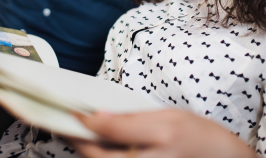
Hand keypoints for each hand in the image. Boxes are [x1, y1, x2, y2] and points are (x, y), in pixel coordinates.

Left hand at [67, 109, 256, 157]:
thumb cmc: (199, 138)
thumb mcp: (166, 120)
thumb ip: (129, 122)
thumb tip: (96, 118)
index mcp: (150, 148)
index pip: (102, 139)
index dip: (82, 124)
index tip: (70, 112)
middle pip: (97, 157)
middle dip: (78, 140)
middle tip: (66, 123)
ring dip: (87, 149)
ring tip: (78, 131)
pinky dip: (101, 155)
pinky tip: (98, 144)